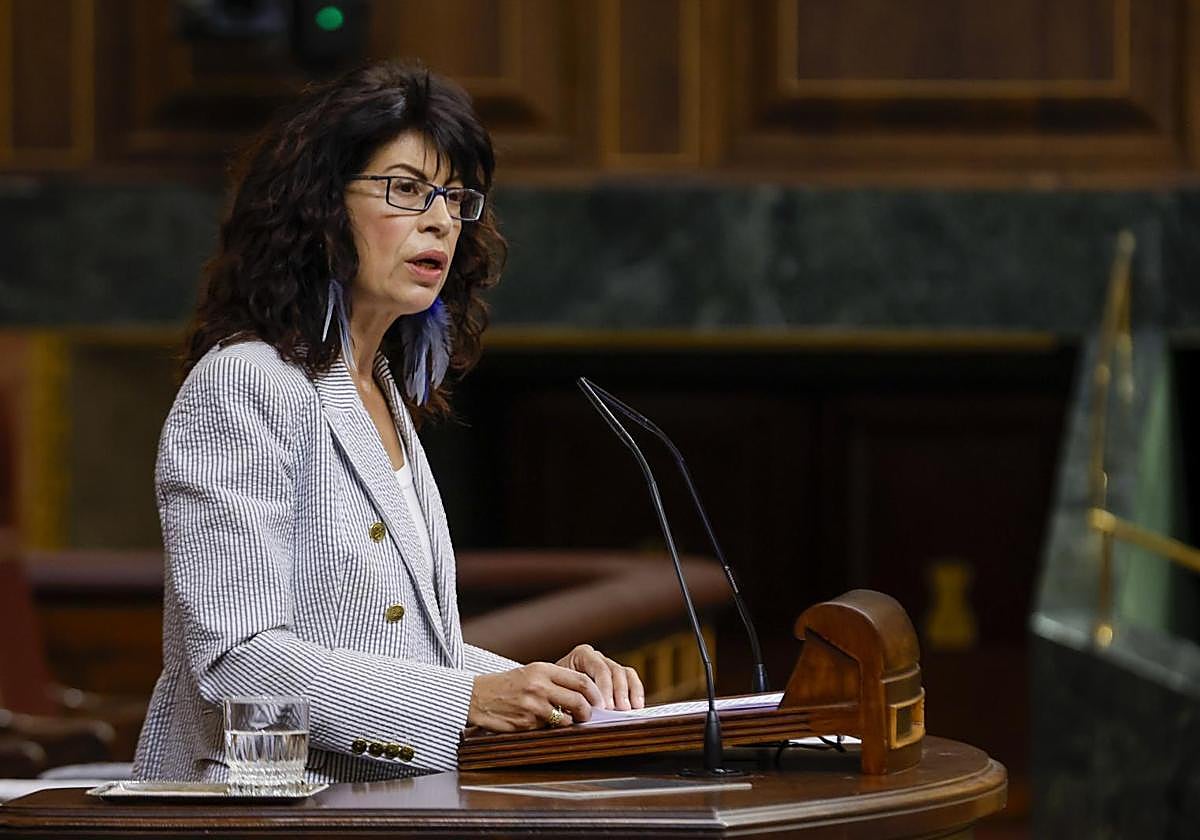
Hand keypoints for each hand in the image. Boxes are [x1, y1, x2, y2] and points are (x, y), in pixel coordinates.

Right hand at [468, 662, 604, 731]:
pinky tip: (539, 722)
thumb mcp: (532, 671)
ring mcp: (532, 707)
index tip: (599, 701)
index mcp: (543, 670)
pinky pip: (547, 729)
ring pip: (565, 720)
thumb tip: (585, 692)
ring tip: (563, 719)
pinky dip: (548, 729)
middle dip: (587, 712)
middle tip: (587, 715)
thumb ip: (556, 679)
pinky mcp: (525, 724)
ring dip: (568, 722)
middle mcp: (539, 687)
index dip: (595, 693)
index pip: (581, 681)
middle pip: (579, 702)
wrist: (477, 696)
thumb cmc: (508, 684)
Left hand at [556, 644, 644, 710]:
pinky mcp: (619, 676)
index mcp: (582, 654)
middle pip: (613, 670)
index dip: (604, 687)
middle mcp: (597, 657)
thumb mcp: (561, 692)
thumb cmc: (557, 693)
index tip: (604, 707)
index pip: (599, 668)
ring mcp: (609, 665)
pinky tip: (637, 706)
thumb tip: (587, 708)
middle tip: (618, 710)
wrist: (555, 694)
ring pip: (624, 674)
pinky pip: (631, 679)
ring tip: (627, 710)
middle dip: (617, 691)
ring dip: (627, 692)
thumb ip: (574, 696)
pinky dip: (636, 691)